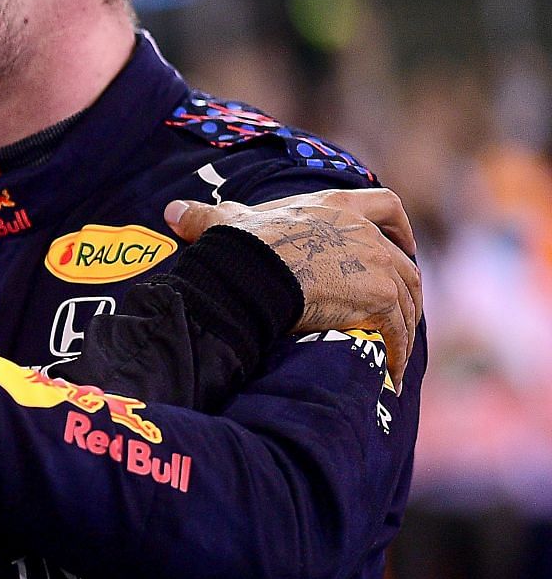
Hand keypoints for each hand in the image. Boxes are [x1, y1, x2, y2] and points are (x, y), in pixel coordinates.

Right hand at [163, 186, 422, 388]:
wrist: (255, 273)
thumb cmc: (240, 246)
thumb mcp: (225, 224)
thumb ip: (205, 218)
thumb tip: (172, 212)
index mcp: (336, 207)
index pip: (384, 206)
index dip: (399, 226)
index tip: (403, 243)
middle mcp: (365, 234)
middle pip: (404, 262)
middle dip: (407, 288)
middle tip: (400, 312)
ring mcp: (377, 266)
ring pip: (407, 299)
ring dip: (404, 327)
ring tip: (395, 353)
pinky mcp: (380, 299)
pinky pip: (397, 332)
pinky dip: (397, 353)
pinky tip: (389, 372)